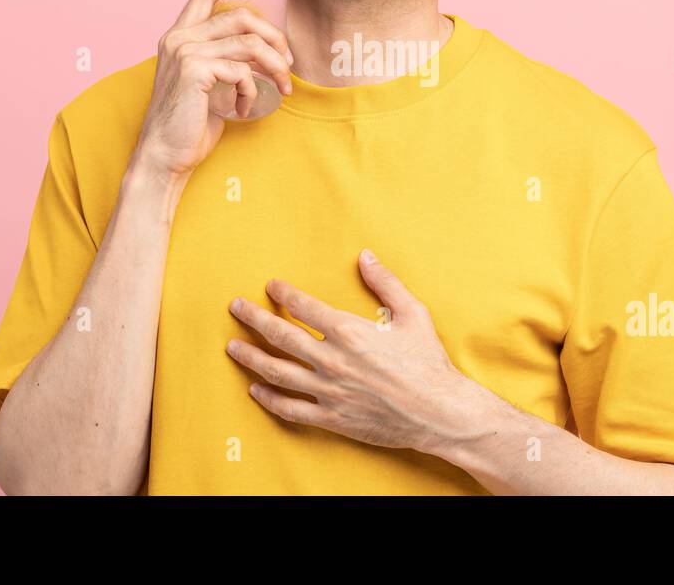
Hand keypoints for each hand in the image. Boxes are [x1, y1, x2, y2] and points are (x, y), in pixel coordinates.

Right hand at [132, 0, 293, 178]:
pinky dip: (252, 91)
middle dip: (275, 38)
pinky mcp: (196, 70)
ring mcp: (185, 52)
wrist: (164, 155)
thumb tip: (264, 51)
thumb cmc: (188, 124)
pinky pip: (243, 71)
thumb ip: (226, 60)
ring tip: (281, 89)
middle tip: (289, 64)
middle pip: (243, 17)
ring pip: (250, 43)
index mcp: (179, 36)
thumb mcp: (209, 84)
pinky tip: (244, 108)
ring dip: (275, 67)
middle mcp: (179, 38)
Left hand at [225, 249, 481, 455]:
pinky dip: (269, 398)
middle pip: (279, 335)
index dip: (284, 293)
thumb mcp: (413, 313)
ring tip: (233, 347)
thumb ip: (385, 283)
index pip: (303, 307)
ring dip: (250, 357)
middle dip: (253, 318)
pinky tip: (256, 389)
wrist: (439, 413)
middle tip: (236, 308)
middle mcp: (332, 360)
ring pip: (276, 372)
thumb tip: (365, 256)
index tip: (272, 286)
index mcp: (349, 331)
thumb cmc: (428, 362)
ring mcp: (328, 391)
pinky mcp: (331, 417)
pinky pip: (290, 408)